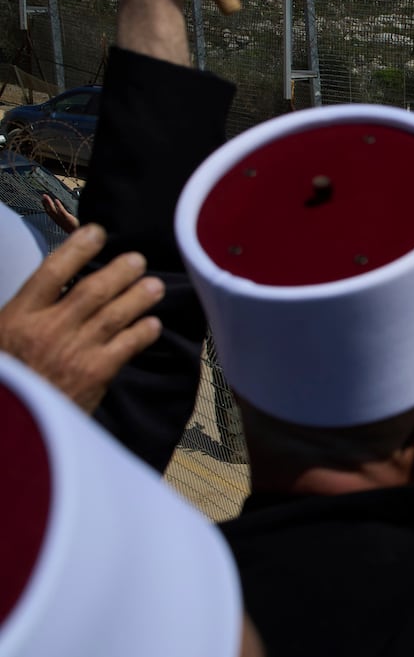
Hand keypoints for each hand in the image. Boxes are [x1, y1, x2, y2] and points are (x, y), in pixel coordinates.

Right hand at [0, 224, 163, 411]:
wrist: (12, 423)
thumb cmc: (9, 379)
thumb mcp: (2, 337)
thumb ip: (27, 314)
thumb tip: (55, 288)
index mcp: (18, 316)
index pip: (52, 271)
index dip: (77, 248)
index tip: (97, 232)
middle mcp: (48, 329)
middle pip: (93, 289)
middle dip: (119, 271)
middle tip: (138, 259)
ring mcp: (74, 351)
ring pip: (115, 314)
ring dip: (139, 297)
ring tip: (155, 286)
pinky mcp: (95, 374)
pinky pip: (126, 346)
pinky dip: (142, 332)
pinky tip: (153, 324)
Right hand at [40, 194, 79, 233]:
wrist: (81, 233)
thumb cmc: (77, 229)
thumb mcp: (70, 225)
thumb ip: (67, 220)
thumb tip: (67, 216)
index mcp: (59, 222)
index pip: (50, 213)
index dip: (46, 207)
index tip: (43, 201)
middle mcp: (59, 221)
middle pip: (49, 211)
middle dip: (45, 203)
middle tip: (43, 196)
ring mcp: (62, 220)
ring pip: (53, 210)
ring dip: (49, 202)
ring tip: (46, 196)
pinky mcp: (67, 218)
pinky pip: (61, 211)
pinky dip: (58, 205)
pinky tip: (56, 200)